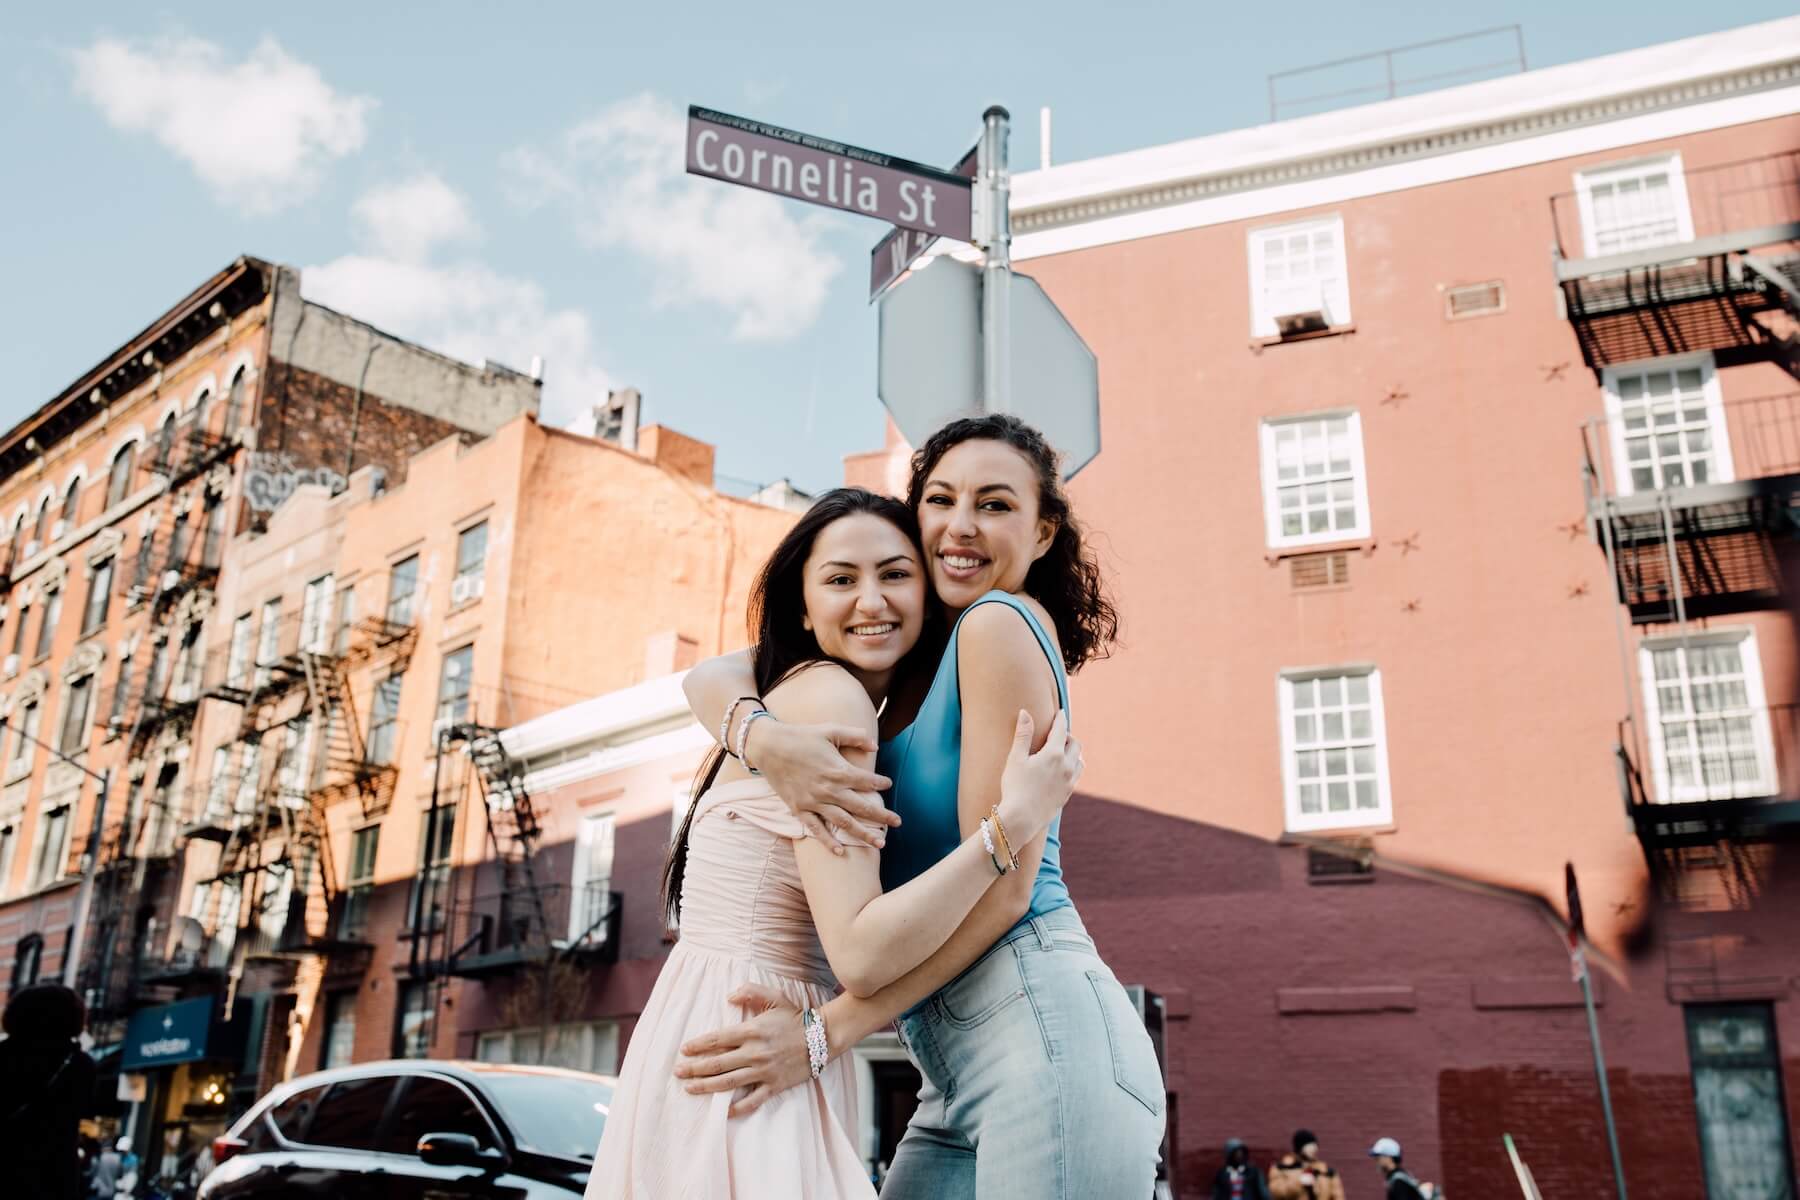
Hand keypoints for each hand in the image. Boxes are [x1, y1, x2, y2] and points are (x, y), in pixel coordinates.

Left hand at [673, 983, 811, 1115]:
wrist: (823, 1037)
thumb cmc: (797, 1017)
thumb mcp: (774, 998)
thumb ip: (750, 993)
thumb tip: (728, 997)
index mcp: (752, 1031)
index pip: (717, 1039)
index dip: (698, 1045)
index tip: (683, 1050)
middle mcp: (754, 1052)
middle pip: (717, 1063)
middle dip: (694, 1068)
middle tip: (678, 1072)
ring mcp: (764, 1071)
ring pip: (729, 1082)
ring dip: (706, 1086)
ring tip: (690, 1088)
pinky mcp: (774, 1085)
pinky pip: (752, 1100)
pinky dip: (737, 1108)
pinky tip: (722, 1112)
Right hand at [747, 720, 897, 853]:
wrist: (768, 746)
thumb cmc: (800, 736)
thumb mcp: (830, 730)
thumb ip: (855, 736)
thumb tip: (875, 746)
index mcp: (838, 770)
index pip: (867, 781)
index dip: (880, 784)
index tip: (888, 785)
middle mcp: (829, 790)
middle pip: (861, 807)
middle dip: (882, 816)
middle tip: (898, 823)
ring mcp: (814, 802)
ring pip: (844, 823)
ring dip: (863, 834)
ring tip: (880, 843)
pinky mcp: (799, 809)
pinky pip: (816, 829)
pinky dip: (827, 842)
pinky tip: (840, 851)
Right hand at [994, 710, 1081, 846]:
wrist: (1022, 818)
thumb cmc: (1015, 787)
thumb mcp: (1015, 759)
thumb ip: (1022, 734)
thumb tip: (1025, 712)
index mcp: (1053, 754)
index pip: (1061, 730)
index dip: (1060, 719)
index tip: (1060, 712)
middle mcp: (1066, 766)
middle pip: (1075, 744)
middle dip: (1067, 736)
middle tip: (1058, 734)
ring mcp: (1069, 781)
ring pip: (1079, 760)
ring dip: (1073, 752)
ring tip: (1063, 751)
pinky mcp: (1068, 794)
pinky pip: (1077, 776)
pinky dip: (1073, 767)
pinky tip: (1064, 770)